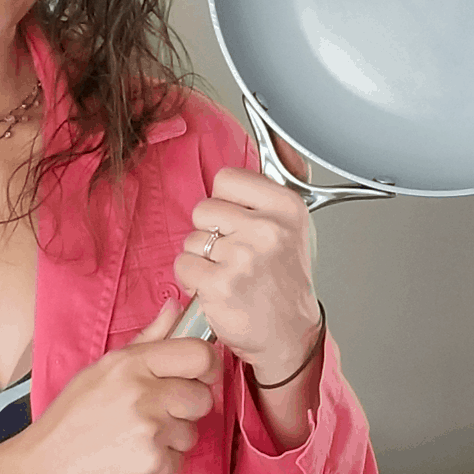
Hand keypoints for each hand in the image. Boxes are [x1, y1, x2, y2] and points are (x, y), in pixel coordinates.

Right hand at [14, 299, 221, 473]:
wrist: (44, 467)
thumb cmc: (73, 415)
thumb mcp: (104, 368)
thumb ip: (148, 339)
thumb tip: (176, 306)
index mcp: (131, 364)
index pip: (198, 355)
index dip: (208, 366)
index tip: (201, 375)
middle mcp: (143, 395)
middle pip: (202, 398)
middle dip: (187, 407)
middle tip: (158, 412)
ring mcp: (150, 433)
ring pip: (191, 433)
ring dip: (172, 439)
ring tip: (136, 437)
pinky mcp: (152, 468)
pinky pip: (178, 463)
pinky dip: (160, 464)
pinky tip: (132, 458)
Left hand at [173, 130, 322, 383]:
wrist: (289, 335)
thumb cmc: (284, 282)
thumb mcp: (290, 227)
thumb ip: (266, 191)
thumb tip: (277, 138)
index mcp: (285, 208)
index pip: (226, 178)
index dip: (224, 202)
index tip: (238, 221)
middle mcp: (267, 229)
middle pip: (203, 209)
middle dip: (210, 233)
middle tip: (234, 256)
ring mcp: (244, 258)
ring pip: (191, 239)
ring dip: (202, 260)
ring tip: (229, 275)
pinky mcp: (221, 285)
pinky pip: (183, 266)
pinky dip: (193, 281)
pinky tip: (217, 290)